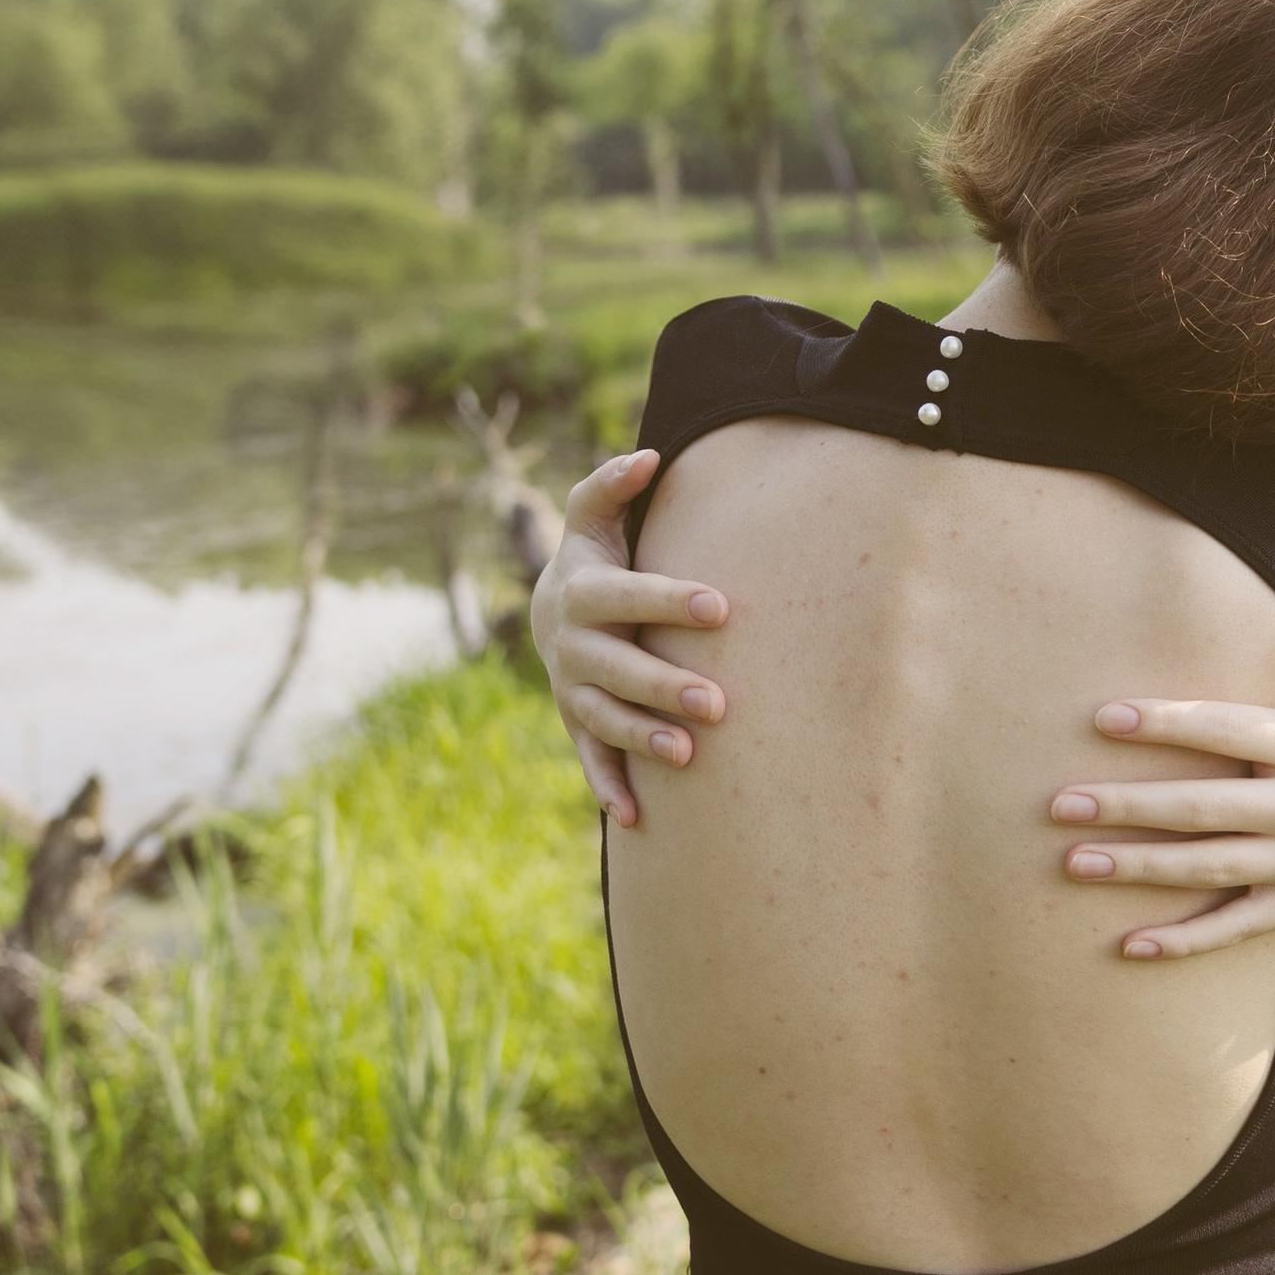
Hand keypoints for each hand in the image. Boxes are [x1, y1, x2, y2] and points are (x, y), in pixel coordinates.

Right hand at [530, 450, 729, 824]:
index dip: (669, 600)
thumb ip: (613, 488)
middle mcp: (571, 646)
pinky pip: (590, 760)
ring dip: (642, 739)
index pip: (625, 596)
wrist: (553, 613)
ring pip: (605, 719)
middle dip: (663, 685)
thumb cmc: (596, 558)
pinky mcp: (578, 724)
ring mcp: (572, 690)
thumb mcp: (594, 519)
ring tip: (689, 757)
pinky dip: (608, 788)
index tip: (721, 607)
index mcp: (582, 592)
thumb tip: (649, 455)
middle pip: (616, 668)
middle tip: (719, 703)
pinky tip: (635, 819)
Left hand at [1049, 616, 1274, 960]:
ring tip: (1074, 862)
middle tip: (1061, 803)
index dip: (1167, 724)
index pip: (1228, 729)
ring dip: (1139, 867)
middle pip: (1203, 806)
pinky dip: (1184, 942)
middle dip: (1128, 805)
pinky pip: (1235, 927)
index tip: (1104, 719)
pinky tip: (1130, 946)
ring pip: (1208, 868)